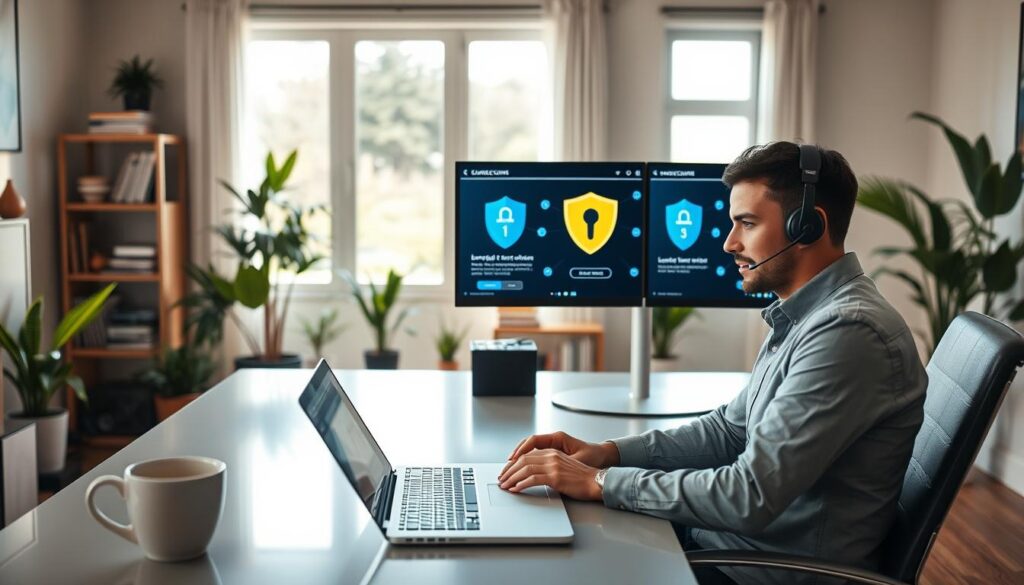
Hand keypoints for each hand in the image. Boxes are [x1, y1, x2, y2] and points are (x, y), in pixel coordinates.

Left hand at [500, 431, 618, 477]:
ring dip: (512, 478)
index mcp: (552, 452)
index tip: (505, 472)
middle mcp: (551, 456)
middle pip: (523, 460)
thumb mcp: (562, 468)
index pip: (527, 455)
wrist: (596, 482)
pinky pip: (533, 479)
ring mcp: (553, 466)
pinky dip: (522, 484)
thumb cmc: (581, 478)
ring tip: (505, 486)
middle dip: (509, 471)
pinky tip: (516, 489)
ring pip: (525, 469)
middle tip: (501, 480)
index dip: (513, 464)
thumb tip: (531, 476)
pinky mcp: (555, 477)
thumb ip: (548, 467)